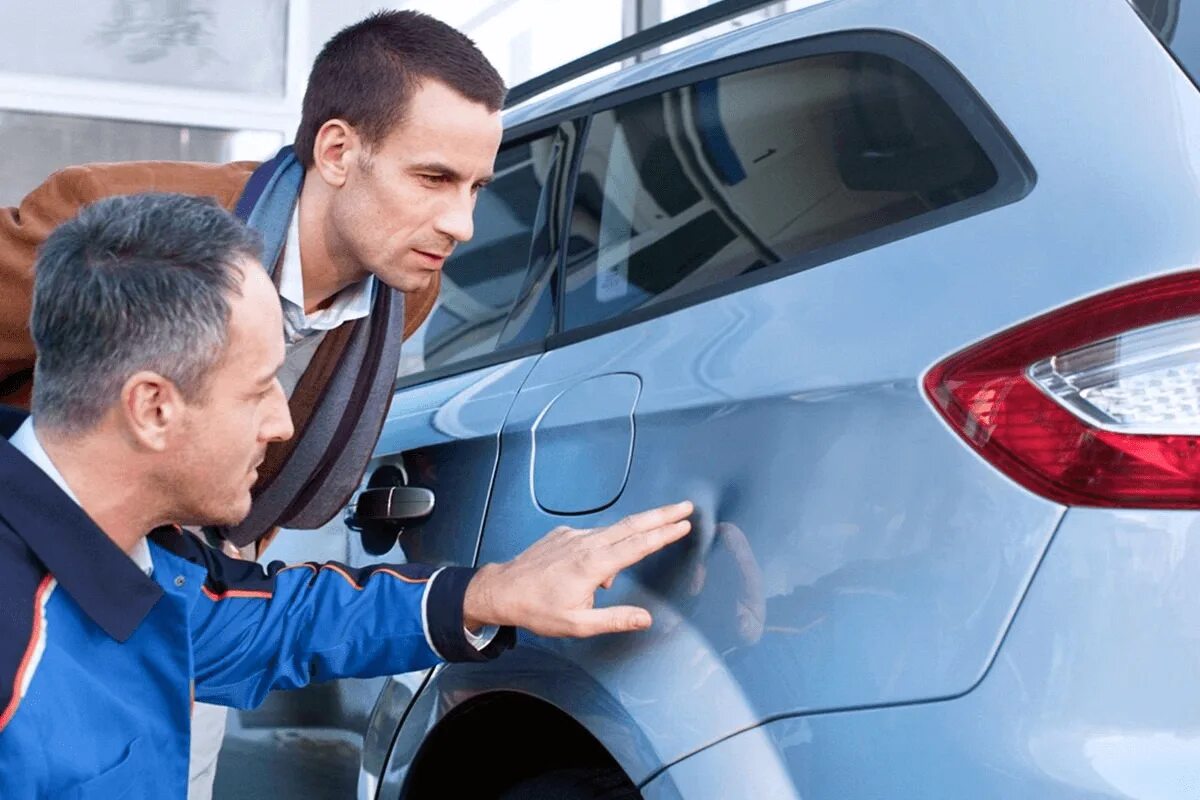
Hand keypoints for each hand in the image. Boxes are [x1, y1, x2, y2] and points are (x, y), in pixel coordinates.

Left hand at [463, 501, 693, 637]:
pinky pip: (593, 537)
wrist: (501, 590)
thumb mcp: (577, 625)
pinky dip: (604, 546)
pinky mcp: (563, 534)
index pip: (637, 545)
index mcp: (592, 565)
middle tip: (685, 506)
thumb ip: (615, 620)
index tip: (683, 525)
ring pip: (612, 531)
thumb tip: (646, 618)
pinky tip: (593, 572)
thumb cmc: (537, 609)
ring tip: (642, 542)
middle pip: (631, 525)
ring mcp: (573, 536)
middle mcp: (585, 544)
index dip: (663, 534)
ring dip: (636, 530)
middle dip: (661, 515)